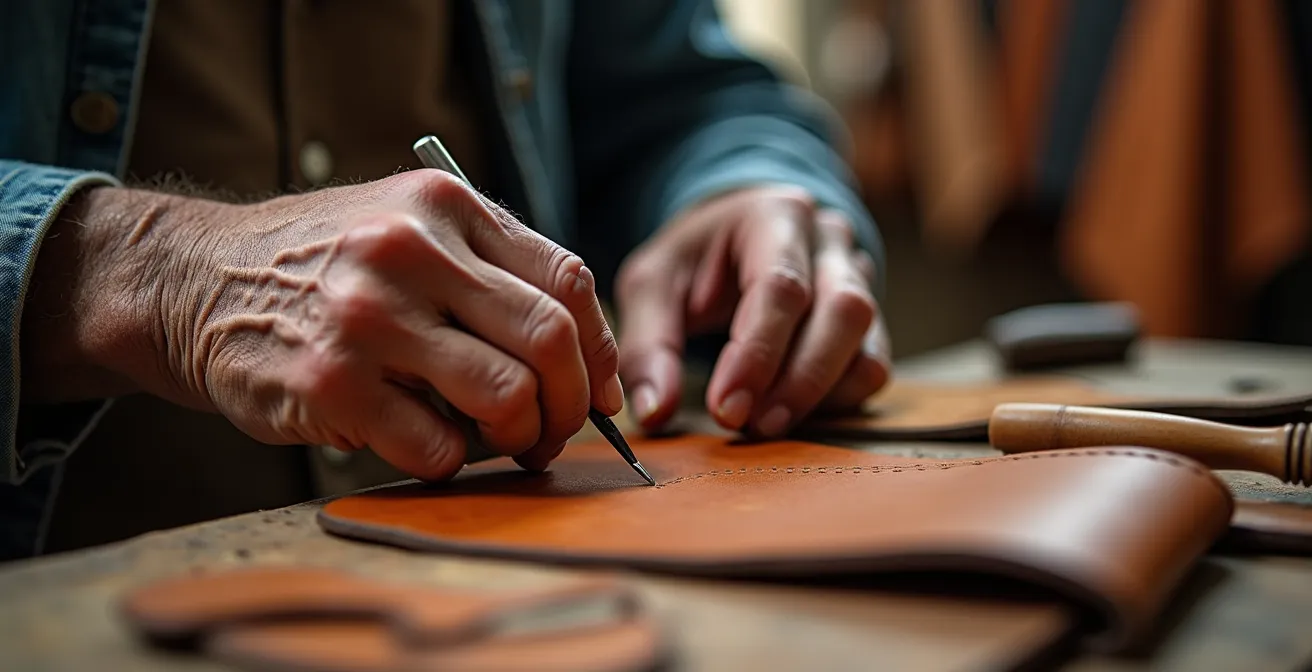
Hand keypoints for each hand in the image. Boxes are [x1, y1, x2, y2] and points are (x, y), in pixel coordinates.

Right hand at [23, 171, 621, 480]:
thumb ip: (495, 273)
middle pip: (549, 341)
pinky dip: (451, 460)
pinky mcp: (328, 384)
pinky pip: (437, 447)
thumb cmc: (326, 263)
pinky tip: (428, 444)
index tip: (600, 390)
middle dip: (572, 404)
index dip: (600, 350)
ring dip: (521, 436)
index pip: (567, 282)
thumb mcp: (410, 227)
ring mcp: (367, 317)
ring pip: (505, 396)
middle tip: (557, 430)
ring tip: (504, 442)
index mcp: (444, 206)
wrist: (196, 278)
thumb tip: (593, 362)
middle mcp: (410, 251)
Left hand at [615, 185, 890, 436]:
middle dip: (797, 380)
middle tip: (747, 425)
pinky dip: (837, 399)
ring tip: (764, 423)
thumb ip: (648, 347)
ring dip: (819, 394)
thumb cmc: (692, 261)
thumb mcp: (651, 285)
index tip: (726, 408)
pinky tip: (789, 409)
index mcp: (775, 215)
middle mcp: (829, 241)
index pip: (781, 287)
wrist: (731, 241)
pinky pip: (872, 366)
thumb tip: (656, 413)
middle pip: (843, 311)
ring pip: (866, 342)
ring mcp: (857, 278)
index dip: (757, 354)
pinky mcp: (867, 322)